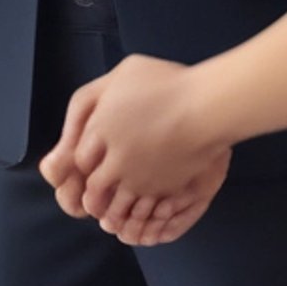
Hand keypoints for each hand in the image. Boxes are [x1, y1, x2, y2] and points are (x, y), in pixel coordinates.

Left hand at [38, 55, 232, 244]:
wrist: (207, 106)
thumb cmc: (169, 83)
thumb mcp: (126, 71)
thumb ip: (103, 90)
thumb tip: (95, 105)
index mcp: (100, 127)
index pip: (79, 159)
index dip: (83, 165)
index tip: (90, 166)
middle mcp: (114, 155)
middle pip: (93, 186)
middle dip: (93, 193)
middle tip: (96, 196)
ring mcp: (137, 175)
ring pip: (113, 205)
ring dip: (111, 210)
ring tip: (114, 211)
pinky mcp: (160, 189)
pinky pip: (140, 210)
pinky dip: (136, 214)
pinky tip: (140, 208)